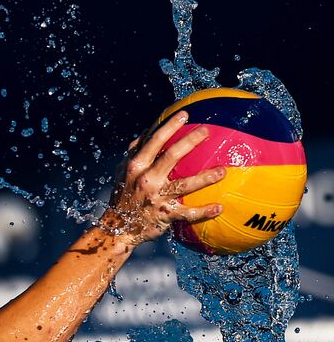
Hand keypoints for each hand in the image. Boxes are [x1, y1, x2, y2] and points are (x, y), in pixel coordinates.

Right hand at [103, 111, 226, 247]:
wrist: (118, 226)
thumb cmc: (123, 194)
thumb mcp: (123, 170)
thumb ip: (135, 151)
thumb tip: (148, 130)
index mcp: (136, 166)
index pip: (153, 141)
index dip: (169, 127)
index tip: (184, 115)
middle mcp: (146, 179)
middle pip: (171, 156)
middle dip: (190, 141)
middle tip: (207, 131)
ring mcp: (156, 197)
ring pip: (184, 185)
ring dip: (205, 177)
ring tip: (223, 171)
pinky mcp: (165, 214)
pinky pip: (188, 213)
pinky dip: (204, 211)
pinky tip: (219, 207)